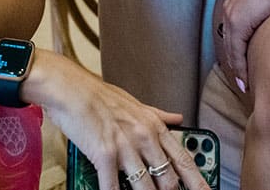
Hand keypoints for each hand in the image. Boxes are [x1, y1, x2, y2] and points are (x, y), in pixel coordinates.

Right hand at [31, 53, 209, 189]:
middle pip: (168, 179)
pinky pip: (113, 187)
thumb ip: (159, 115)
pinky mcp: (104, 155)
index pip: (183, 159)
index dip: (197, 181)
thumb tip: (178, 119)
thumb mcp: (136, 103)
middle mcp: (144, 137)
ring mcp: (126, 147)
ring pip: (145, 188)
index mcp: (154, 126)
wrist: (71, 89)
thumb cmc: (100, 96)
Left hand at [217, 0, 269, 89]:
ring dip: (237, 68)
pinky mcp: (238, 24)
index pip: (234, 27)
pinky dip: (240, 68)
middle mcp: (230, 6)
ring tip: (243, 85)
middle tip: (241, 79)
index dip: (238, 45)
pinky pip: (236, 51)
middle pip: (229, 40)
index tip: (243, 58)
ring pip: (231, 49)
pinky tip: (245, 80)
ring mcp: (232, 15)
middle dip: (235, 60)